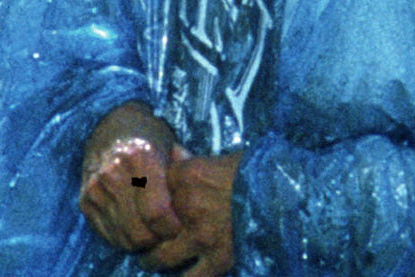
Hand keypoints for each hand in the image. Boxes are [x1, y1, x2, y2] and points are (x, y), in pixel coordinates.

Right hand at [78, 103, 180, 253]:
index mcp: (139, 158)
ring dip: (142, 241)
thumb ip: (185, 180)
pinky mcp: (85, 200)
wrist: (113, 126)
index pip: (157, 215)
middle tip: (167, 231)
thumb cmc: (150, 139)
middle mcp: (113, 173)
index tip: (180, 225)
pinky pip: (108, 236)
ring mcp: (95, 188)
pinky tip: (136, 225)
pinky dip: (124, 237)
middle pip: (140, 233)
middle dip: (158, 239)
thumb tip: (198, 210)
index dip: (173, 228)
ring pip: (124, 239)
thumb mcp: (172, 149)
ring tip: (153, 228)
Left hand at [145, 146, 240, 276]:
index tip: (134, 210)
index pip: (148, 191)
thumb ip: (187, 159)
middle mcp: (187, 204)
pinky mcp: (220, 257)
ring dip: (153, 261)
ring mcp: (201, 234)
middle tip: (137, 242)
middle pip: (149, 227)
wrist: (280, 191)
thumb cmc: (250, 172)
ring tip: (149, 262)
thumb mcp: (214, 157)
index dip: (141, 203)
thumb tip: (170, 152)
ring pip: (163, 256)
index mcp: (184, 175)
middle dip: (141, 237)